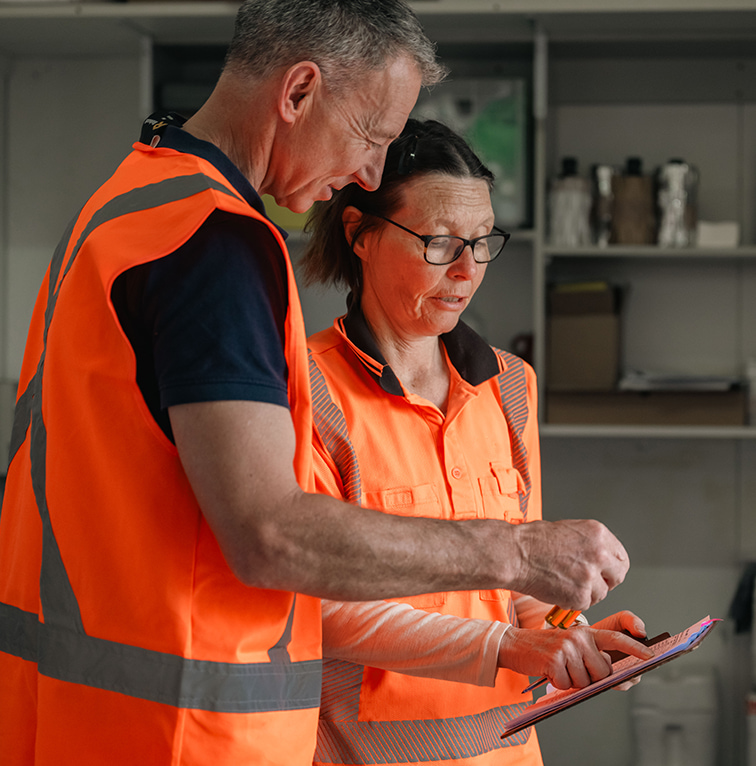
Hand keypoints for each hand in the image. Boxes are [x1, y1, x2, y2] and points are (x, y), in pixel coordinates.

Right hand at [498, 611, 653, 690]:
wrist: (515, 644)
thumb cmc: (546, 650)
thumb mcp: (571, 647)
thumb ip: (592, 657)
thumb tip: (614, 679)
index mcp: (586, 632)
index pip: (616, 638)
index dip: (634, 647)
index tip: (650, 656)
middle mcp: (579, 637)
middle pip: (603, 672)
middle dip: (592, 679)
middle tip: (573, 669)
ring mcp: (567, 648)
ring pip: (585, 682)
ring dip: (572, 682)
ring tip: (559, 667)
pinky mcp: (554, 660)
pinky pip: (567, 685)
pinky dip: (558, 684)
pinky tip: (549, 671)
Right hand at [509, 519, 629, 609]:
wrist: (514, 554)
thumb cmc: (532, 541)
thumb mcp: (568, 531)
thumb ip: (589, 544)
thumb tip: (600, 558)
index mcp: (597, 533)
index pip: (620, 556)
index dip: (612, 567)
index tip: (605, 572)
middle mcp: (599, 553)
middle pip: (618, 575)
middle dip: (605, 581)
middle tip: (589, 582)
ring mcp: (591, 575)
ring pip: (602, 592)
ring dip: (587, 592)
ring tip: (565, 583)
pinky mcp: (580, 595)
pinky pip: (586, 604)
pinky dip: (573, 601)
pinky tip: (559, 589)